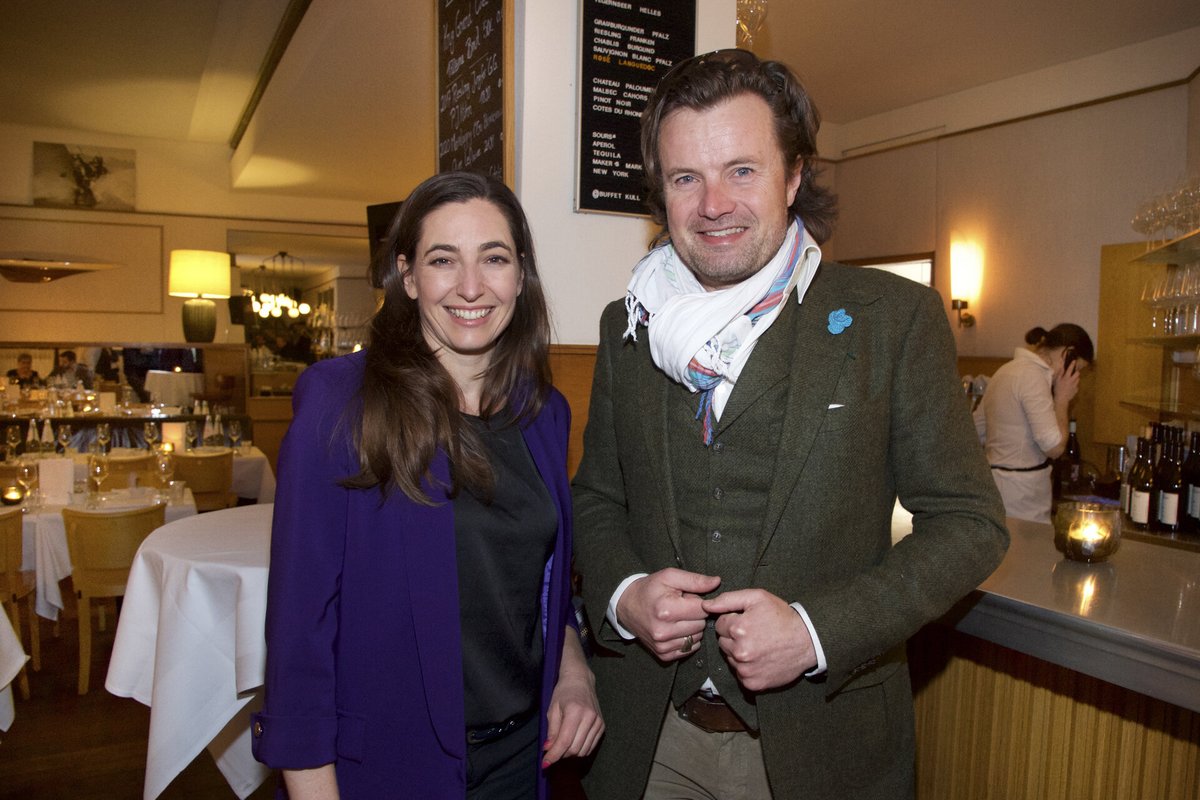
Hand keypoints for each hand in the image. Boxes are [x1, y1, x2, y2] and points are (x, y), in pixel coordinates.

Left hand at [543, 630, 603, 766]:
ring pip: (583, 750)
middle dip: (561, 754)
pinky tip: (572, 742)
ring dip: (570, 753)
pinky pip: (590, 747)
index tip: (545, 763)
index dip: (554, 755)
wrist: (581, 680)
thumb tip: (548, 749)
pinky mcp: (602, 726)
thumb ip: (552, 730)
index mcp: (575, 711)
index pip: (565, 741)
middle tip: (551, 751)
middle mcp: (590, 718)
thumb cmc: (563, 692)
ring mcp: (598, 722)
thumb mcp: (552, 709)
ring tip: (562, 744)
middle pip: (575, 749)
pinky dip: (580, 749)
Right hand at [616, 568, 719, 661]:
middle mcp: (663, 631)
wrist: (626, 605)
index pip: (702, 609)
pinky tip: (676, 629)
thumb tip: (717, 582)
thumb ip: (695, 580)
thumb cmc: (650, 588)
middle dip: (696, 615)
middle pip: (701, 625)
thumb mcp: (670, 577)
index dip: (700, 601)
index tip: (689, 597)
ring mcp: (662, 645)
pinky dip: (687, 639)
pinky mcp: (663, 655)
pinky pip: (689, 649)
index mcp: (666, 609)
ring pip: (697, 638)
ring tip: (678, 617)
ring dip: (692, 628)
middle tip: (681, 607)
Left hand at [701, 589, 816, 691]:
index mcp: (738, 629)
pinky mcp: (752, 683)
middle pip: (722, 642)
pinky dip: (747, 667)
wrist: (807, 641)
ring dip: (739, 652)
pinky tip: (761, 658)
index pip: (719, 624)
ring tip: (759, 645)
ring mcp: (746, 670)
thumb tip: (705, 606)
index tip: (748, 620)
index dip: (732, 620)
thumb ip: (727, 599)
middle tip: (754, 633)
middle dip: (733, 637)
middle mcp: (739, 652)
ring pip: (730, 658)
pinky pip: (739, 674)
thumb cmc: (782, 617)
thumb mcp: (757, 598)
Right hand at [1052, 352, 1080, 403]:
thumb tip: (1062, 368)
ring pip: (1078, 379)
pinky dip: (1074, 385)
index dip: (1072, 364)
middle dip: (1076, 372)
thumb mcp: (1056, 381)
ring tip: (1071, 380)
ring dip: (1076, 378)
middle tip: (1074, 372)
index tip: (1074, 361)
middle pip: (1077, 373)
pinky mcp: (1076, 390)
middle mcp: (1072, 380)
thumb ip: (1060, 374)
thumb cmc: (1057, 389)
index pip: (1070, 369)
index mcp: (1066, 377)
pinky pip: (1076, 386)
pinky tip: (1070, 387)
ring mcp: (1075, 385)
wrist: (1062, 398)